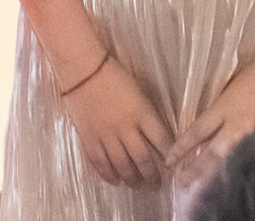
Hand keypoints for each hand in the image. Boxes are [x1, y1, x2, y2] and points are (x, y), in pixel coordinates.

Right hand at [58, 50, 170, 190]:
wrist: (82, 69)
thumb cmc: (112, 73)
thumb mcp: (139, 91)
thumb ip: (148, 114)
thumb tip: (157, 134)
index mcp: (142, 114)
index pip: (163, 142)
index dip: (169, 157)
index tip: (172, 166)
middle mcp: (126, 128)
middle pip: (144, 160)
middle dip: (153, 176)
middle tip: (157, 184)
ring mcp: (107, 136)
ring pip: (124, 166)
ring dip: (133, 179)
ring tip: (139, 186)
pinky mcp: (90, 139)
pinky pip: (101, 164)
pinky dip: (109, 175)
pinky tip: (116, 181)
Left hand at [175, 45, 254, 185]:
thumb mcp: (232, 86)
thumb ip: (220, 108)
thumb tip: (207, 126)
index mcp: (225, 108)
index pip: (197, 133)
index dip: (181, 149)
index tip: (169, 160)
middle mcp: (237, 125)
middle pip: (210, 155)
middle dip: (193, 171)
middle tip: (180, 181)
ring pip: (228, 163)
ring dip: (212, 176)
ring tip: (200, 188)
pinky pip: (249, 160)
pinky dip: (236, 170)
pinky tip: (230, 178)